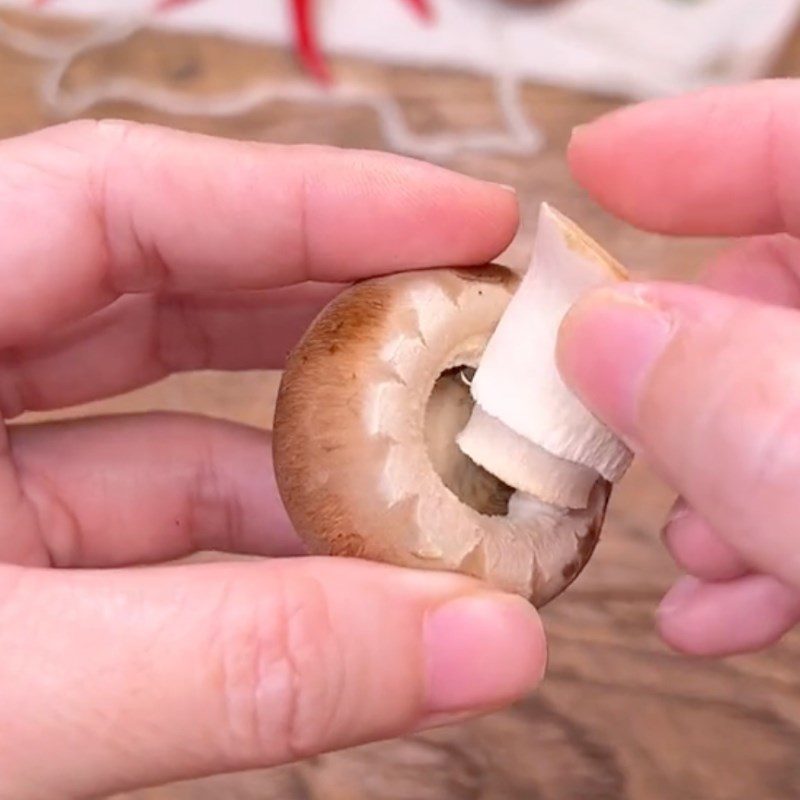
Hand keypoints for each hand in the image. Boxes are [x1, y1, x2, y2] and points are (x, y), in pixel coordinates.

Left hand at [0, 120, 544, 798]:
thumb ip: (227, 666)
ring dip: (326, 465)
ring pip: (189, 426)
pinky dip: (271, 558)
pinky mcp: (10, 575)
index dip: (324, 198)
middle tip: (482, 338)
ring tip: (447, 489)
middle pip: (184, 290)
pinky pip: (166, 532)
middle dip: (348, 311)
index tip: (471, 219)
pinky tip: (360, 584)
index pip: (138, 199)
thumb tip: (471, 642)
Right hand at [559, 80, 799, 656]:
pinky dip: (767, 543)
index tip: (597, 169)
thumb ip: (750, 414)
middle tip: (600, 400)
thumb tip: (608, 339)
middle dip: (677, 347)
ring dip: (708, 468)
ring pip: (790, 395)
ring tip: (677, 541)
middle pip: (785, 282)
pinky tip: (721, 601)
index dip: (704, 144)